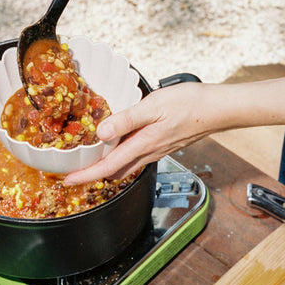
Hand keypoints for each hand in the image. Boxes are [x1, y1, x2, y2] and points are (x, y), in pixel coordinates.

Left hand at [64, 82, 211, 184]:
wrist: (216, 109)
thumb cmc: (189, 103)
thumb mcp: (153, 106)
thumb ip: (126, 120)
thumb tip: (101, 133)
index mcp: (143, 144)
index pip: (108, 167)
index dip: (85, 175)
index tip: (68, 180)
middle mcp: (149, 153)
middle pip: (114, 172)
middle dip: (93, 175)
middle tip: (73, 173)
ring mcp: (157, 151)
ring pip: (126, 167)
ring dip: (107, 168)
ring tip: (90, 162)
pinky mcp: (162, 145)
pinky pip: (136, 158)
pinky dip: (121, 158)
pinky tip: (117, 146)